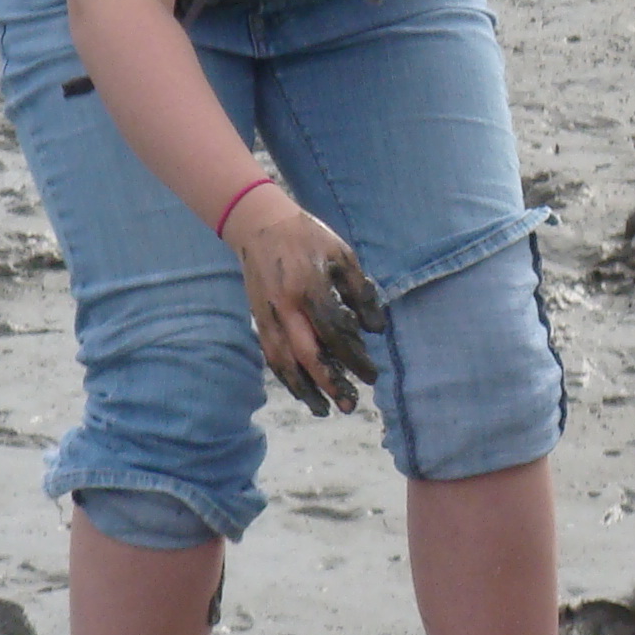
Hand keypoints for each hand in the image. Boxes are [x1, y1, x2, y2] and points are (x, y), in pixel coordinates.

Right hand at [223, 190, 387, 414]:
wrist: (259, 225)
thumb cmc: (308, 238)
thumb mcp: (342, 255)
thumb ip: (360, 292)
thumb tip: (376, 330)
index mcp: (309, 287)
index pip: (335, 332)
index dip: (354, 358)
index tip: (372, 376)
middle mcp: (285, 307)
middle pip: (308, 355)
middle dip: (330, 383)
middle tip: (351, 405)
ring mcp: (267, 316)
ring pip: (284, 362)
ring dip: (305, 389)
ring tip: (324, 409)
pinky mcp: (258, 320)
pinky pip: (271, 356)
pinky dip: (286, 377)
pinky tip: (301, 391)